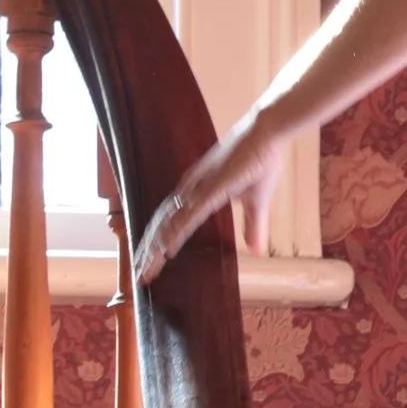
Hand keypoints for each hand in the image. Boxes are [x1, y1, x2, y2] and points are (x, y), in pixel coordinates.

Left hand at [135, 116, 284, 284]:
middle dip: (149, 251)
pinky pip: (189, 215)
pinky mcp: (212, 187)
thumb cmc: (260, 159)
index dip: (158, 243)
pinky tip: (166, 249)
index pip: (171, 221)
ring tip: (145, 269)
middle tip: (139, 276)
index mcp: (198, 191)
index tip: (150, 264)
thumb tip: (255, 250)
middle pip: (162, 224)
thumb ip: (252, 226)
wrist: (267, 131)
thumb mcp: (256, 202)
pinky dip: (175, 232)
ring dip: (156, 247)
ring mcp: (200, 187)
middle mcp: (192, 189)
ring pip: (170, 222)